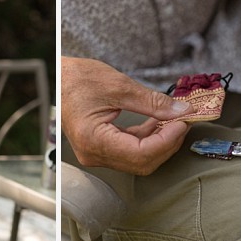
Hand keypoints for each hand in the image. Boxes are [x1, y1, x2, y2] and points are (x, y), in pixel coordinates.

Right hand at [61, 57, 195, 174]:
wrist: (56, 77)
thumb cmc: (76, 78)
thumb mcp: (119, 86)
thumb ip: (153, 102)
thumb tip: (180, 112)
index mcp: (93, 140)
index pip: (141, 153)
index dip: (167, 140)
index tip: (183, 122)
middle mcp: (93, 154)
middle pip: (142, 162)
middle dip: (167, 143)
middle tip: (183, 121)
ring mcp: (96, 154)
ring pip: (138, 160)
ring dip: (160, 142)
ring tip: (173, 119)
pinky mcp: (100, 148)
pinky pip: (130, 151)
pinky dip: (148, 139)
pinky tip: (158, 123)